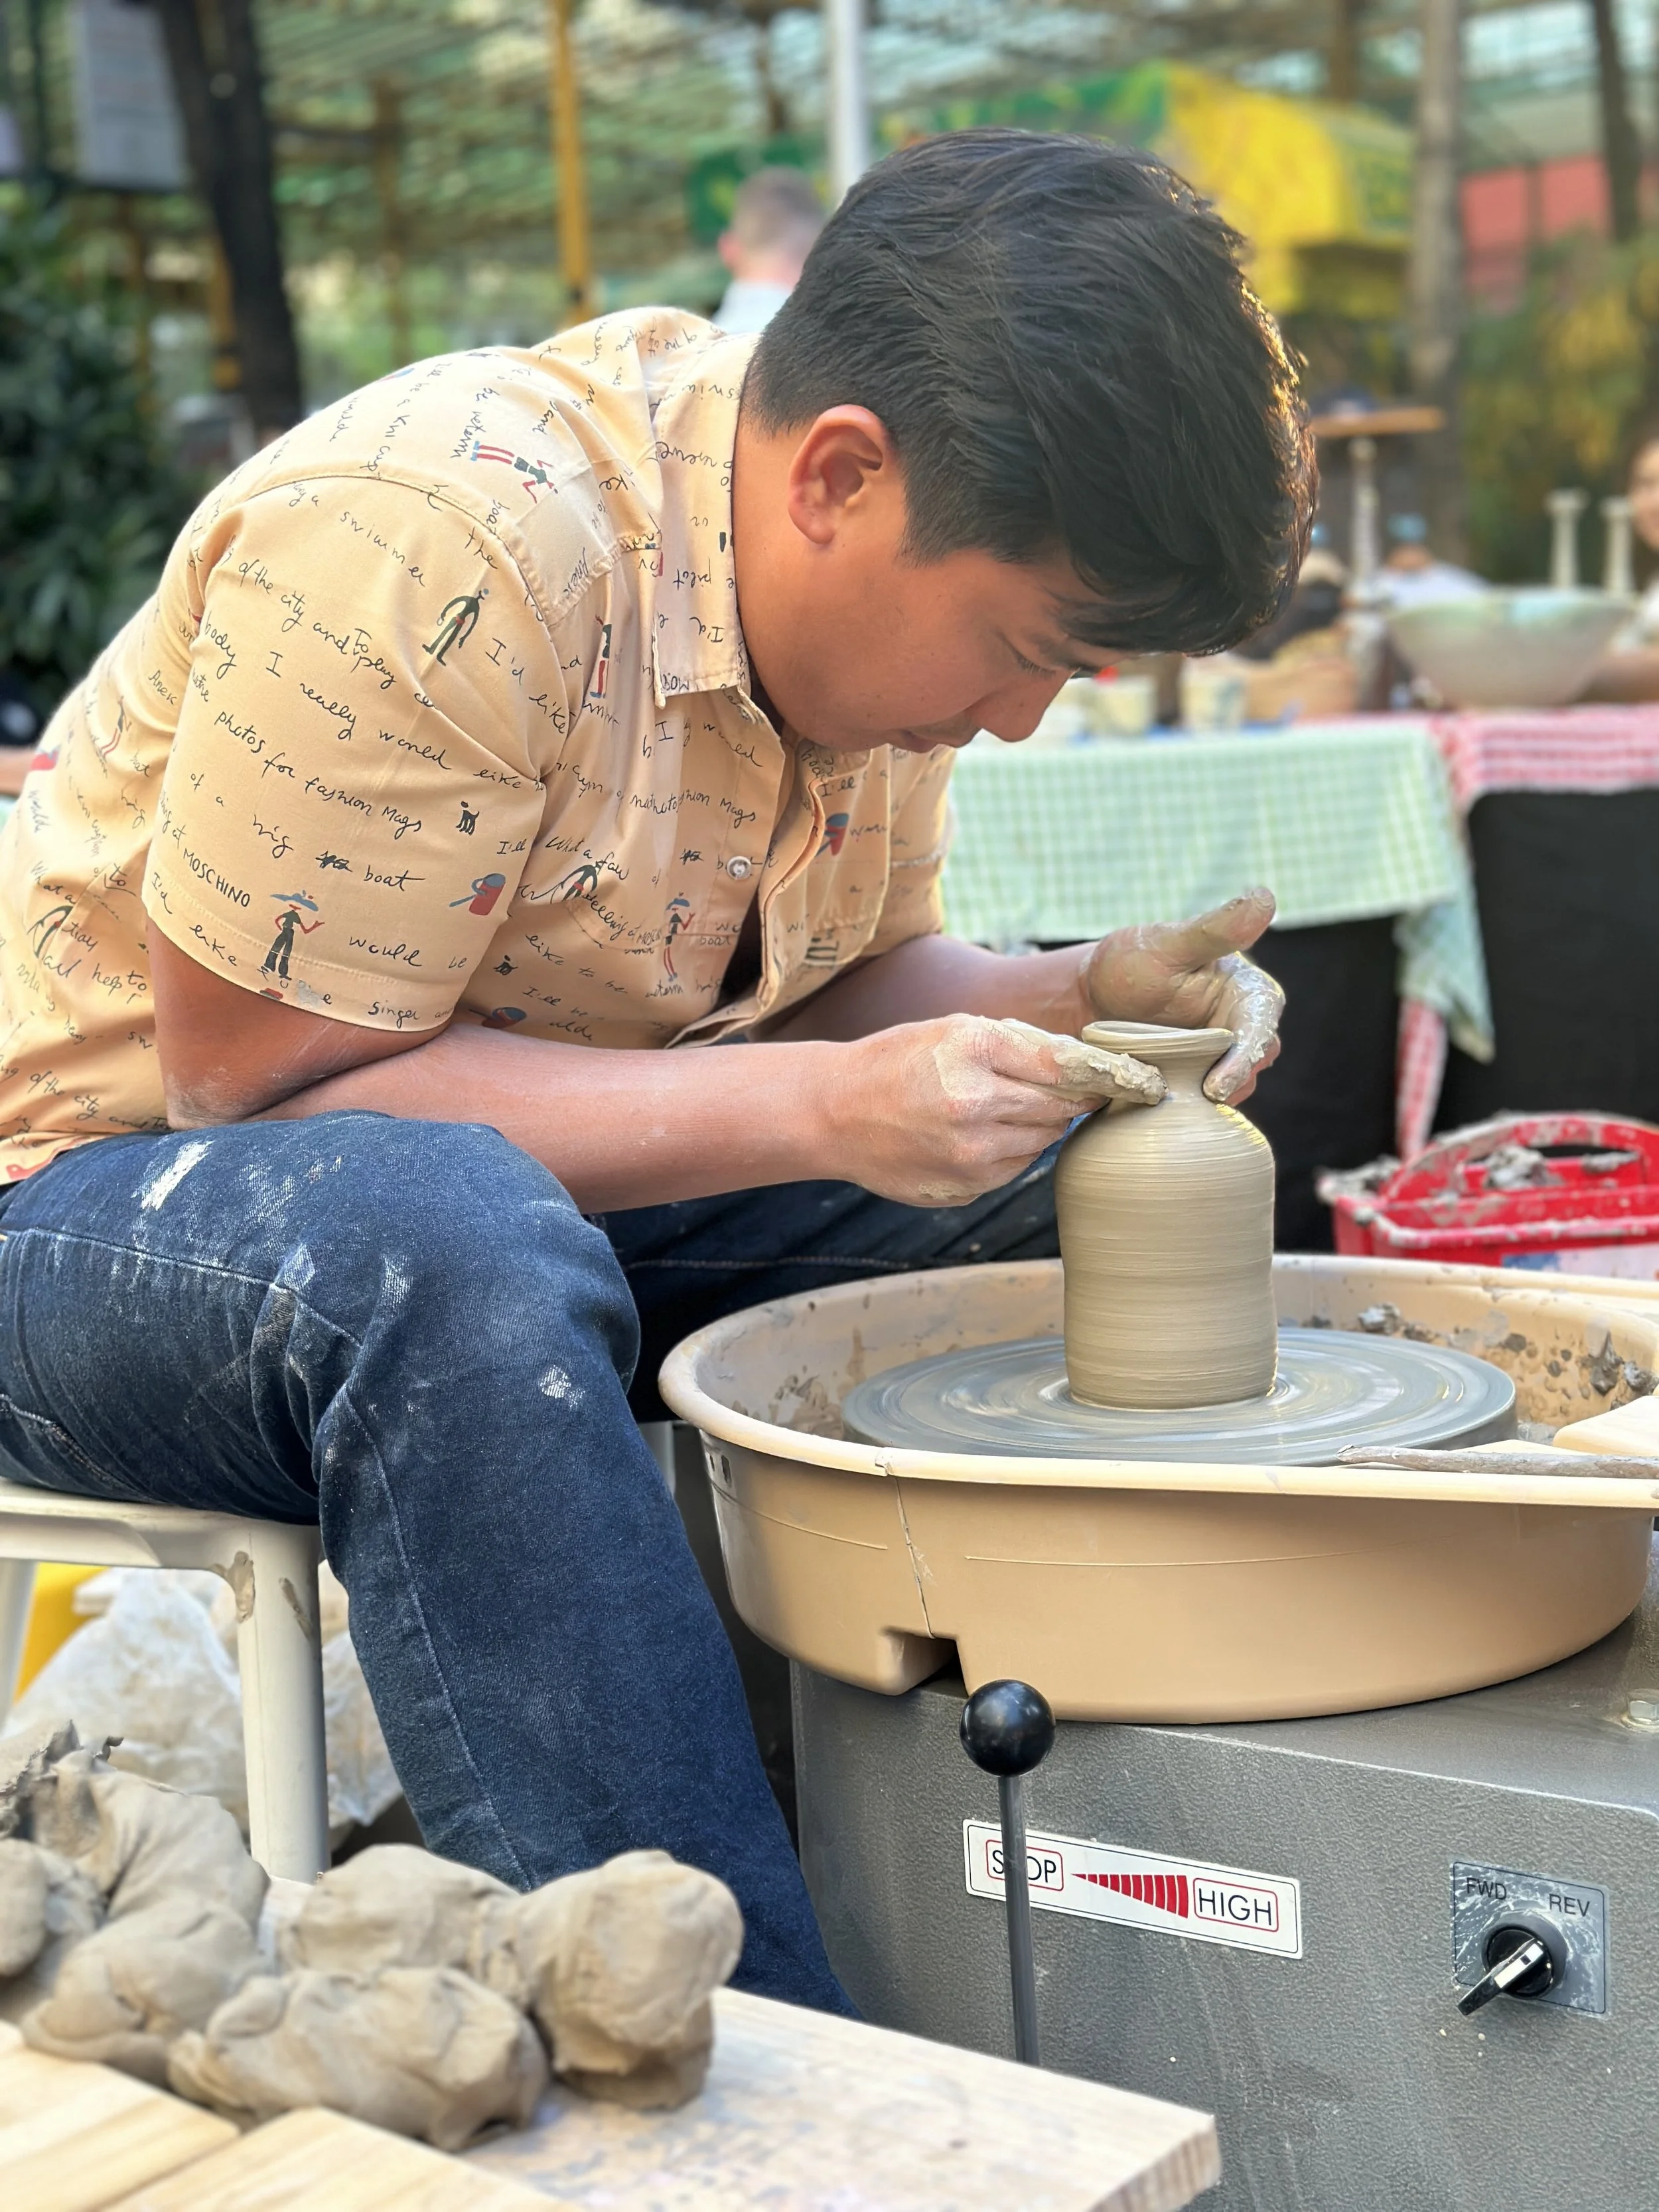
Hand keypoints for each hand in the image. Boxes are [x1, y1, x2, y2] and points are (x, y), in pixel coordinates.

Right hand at [826, 1015, 1163, 1206]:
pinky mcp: (965, 1188)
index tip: (1140, 1081)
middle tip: (1070, 1091)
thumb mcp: (956, 1029)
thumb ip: (1022, 1045)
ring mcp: (969, 1155)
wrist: (834, 1114)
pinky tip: (978, 1135)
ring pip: (1043, 1142)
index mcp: (974, 1051)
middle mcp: (974, 1105)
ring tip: (1001, 1108)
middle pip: (1062, 1108)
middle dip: (1072, 1100)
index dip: (1110, 1076)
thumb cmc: (899, 1061)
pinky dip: (1012, 1151)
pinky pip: (1015, 1169)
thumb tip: (1090, 1066)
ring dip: (1039, 1126)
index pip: (1068, 1067)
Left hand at [1079, 888, 1283, 1103]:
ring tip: (1173, 1100)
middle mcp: (1244, 1026)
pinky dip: (1189, 1107)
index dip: (1244, 1057)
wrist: (1094, 995)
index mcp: (1249, 992)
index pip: (1260, 1028)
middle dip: (1230, 1082)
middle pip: (1253, 1063)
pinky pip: (1205, 1102)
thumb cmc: (1133, 961)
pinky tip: (1163, 1107)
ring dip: (1208, 1098)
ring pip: (1233, 1087)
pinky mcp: (1201, 1079)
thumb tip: (1265, 897)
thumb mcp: (1169, 944)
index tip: (1217, 1085)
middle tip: (1196, 1098)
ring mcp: (1223, 1055)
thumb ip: (1216, 928)